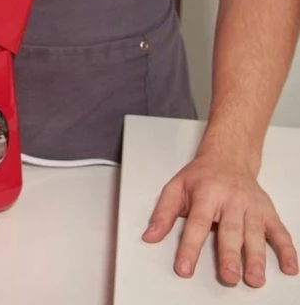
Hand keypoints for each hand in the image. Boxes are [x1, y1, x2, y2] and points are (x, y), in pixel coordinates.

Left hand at [142, 153, 298, 286]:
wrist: (228, 157)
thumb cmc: (202, 177)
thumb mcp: (176, 187)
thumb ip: (163, 213)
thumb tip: (149, 236)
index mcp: (206, 193)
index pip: (196, 223)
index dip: (189, 247)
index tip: (184, 268)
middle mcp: (230, 200)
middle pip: (229, 230)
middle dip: (229, 255)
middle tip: (228, 276)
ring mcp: (251, 206)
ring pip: (254, 233)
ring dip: (256, 257)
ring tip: (254, 278)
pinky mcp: (267, 212)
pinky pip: (280, 231)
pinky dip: (287, 250)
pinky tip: (289, 267)